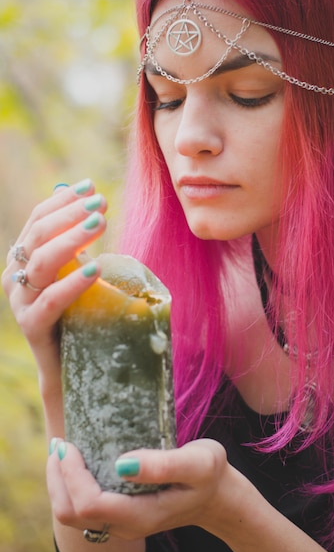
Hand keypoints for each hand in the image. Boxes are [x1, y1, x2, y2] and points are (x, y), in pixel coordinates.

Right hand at [2, 179, 106, 397]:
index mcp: (23, 259)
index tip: (90, 186)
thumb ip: (77, 246)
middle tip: (100, 203)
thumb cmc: (76, 314)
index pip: (37, 220)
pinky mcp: (32, 325)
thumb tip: (93, 204)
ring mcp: (20, 302)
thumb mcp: (75, 274)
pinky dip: (73, 282)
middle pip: (38, 236)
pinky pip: (51, 300)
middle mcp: (15, 277)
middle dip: (70, 214)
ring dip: (72, 239)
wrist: (67, 364)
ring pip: (42, 263)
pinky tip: (95, 267)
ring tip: (101, 224)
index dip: (62, 201)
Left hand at [48, 438, 238, 540]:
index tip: (71, 444)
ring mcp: (120, 524)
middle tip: (61, 442)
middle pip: (71, 514)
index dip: (72, 476)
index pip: (88, 505)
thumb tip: (122, 464)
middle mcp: (126, 526)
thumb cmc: (210, 473)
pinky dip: (70, 484)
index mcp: (141, 516)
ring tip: (62, 449)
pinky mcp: (119, 515)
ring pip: (71, 515)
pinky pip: (81, 508)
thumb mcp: (197, 462)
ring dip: (60, 482)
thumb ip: (163, 465)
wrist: (218, 495)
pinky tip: (76, 460)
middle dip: (57, 479)